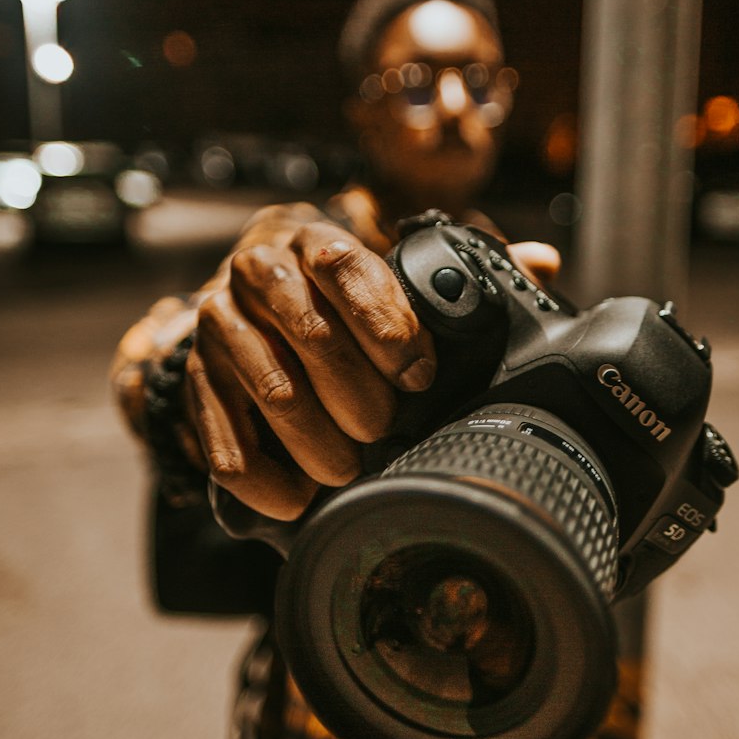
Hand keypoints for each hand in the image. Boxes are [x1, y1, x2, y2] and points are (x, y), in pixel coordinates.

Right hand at [184, 208, 561, 521]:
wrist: (249, 293)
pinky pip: (218, 428)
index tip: (419, 374)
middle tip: (382, 431)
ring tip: (344, 471)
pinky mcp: (195, 373)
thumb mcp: (391, 274)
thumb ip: (461, 275)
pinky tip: (290, 497)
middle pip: (305, 330)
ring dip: (309, 436)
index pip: (344, 264)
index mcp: (314, 240)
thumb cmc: (338, 292)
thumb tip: (543, 263)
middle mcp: (259, 271)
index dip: (385, 322)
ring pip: (264, 382)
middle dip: (352, 391)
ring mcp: (219, 322)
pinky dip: (256, 471)